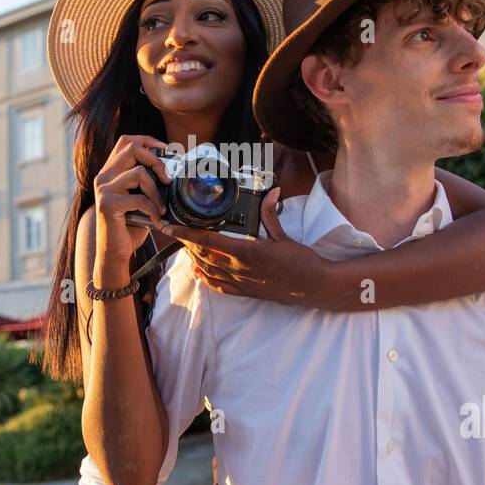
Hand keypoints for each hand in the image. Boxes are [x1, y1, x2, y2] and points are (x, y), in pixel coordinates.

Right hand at [93, 135, 170, 265]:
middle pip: (132, 148)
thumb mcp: (140, 198)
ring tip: (160, 208)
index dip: (148, 141)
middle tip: (167, 180)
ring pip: (139, 173)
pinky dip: (153, 210)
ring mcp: (104, 189)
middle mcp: (103, 176)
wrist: (115, 253)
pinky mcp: (108, 204)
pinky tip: (156, 222)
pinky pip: (139, 198)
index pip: (126, 141)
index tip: (167, 151)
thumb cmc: (131, 225)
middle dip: (156, 161)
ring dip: (156, 192)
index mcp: (110, 172)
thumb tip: (174, 168)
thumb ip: (148, 182)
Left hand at [160, 187, 337, 308]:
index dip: (186, 234)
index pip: (208, 240)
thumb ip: (270, 214)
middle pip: (203, 255)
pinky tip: (199, 271)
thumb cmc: (302, 261)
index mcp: (247, 251)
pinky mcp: (247, 292)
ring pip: (208, 271)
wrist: (314, 286)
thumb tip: (271, 191)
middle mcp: (239, 268)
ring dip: (194, 259)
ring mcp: (242, 282)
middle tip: (176, 232)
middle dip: (187, 244)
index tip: (170, 227)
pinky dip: (206, 279)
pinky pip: (220, 287)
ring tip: (185, 247)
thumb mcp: (284, 235)